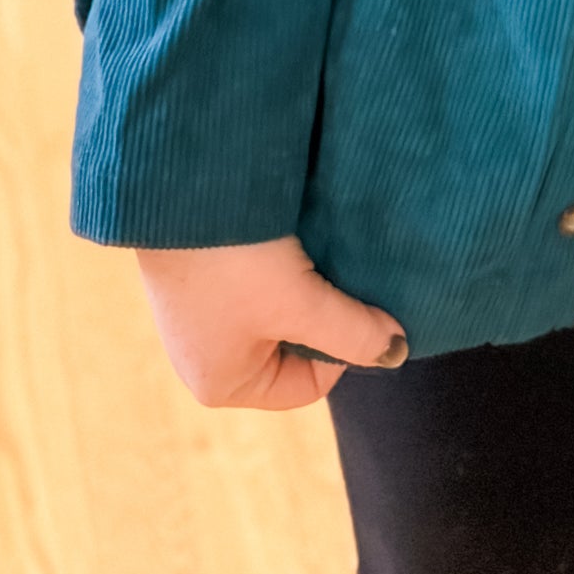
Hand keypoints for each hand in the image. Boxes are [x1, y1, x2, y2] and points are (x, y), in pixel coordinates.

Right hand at [135, 235, 406, 409]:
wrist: (176, 189)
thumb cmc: (233, 260)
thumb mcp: (301, 303)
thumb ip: (354, 333)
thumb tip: (397, 350)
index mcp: (220, 384)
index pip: (306, 384)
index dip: (340, 347)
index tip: (348, 301)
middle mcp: (202, 356)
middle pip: (291, 346)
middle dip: (319, 313)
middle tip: (331, 272)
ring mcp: (196, 314)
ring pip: (275, 309)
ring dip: (299, 283)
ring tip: (309, 249)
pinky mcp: (195, 272)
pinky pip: (251, 280)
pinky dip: (275, 261)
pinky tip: (283, 234)